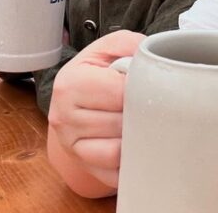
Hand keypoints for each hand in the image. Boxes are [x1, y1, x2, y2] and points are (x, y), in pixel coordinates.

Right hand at [47, 31, 144, 195]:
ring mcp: (71, 146)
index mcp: (71, 83)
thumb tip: (151, 57)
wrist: (73, 98)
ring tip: (143, 124)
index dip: (142, 90)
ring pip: (117, 152)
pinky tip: (136, 146)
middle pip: (119, 124)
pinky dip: (130, 163)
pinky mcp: (83, 166)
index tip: (153, 87)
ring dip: (136, 140)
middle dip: (141, 116)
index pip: (119, 93)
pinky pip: (114, 174)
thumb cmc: (96, 71)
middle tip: (152, 106)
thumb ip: (130, 44)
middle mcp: (64, 117)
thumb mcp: (108, 48)